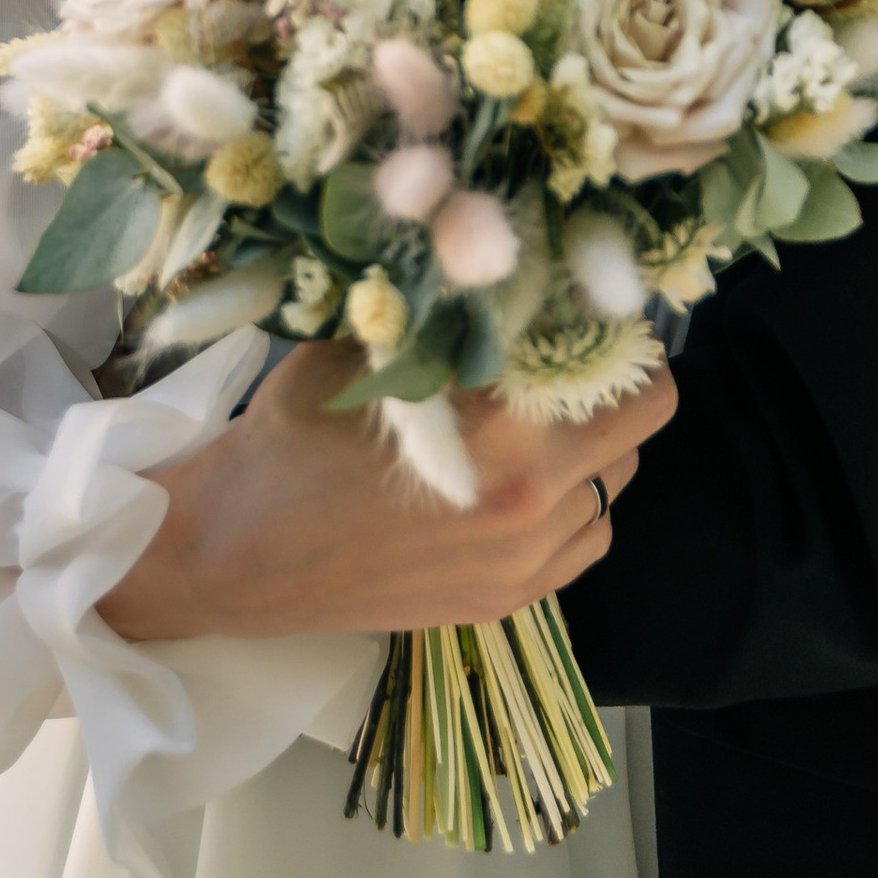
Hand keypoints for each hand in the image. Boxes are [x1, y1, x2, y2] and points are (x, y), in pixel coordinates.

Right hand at [97, 339, 678, 646]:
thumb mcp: (379, 347)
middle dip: (609, 379)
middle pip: (641, 422)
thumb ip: (463, 318)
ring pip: (617, 483)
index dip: (610, 327)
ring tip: (531, 420)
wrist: (236, 552)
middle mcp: (535, 503)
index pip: (626, 368)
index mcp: (508, 433)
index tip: (581, 307)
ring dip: (592, 443)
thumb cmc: (296, 435)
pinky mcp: (507, 603)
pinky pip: (588, 540)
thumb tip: (531, 275)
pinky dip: (572, 506)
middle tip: (561, 355)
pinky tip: (516, 481)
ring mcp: (526, 564)